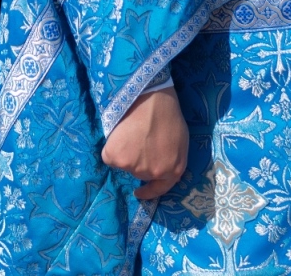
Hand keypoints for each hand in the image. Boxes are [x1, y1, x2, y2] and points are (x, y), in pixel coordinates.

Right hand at [102, 85, 188, 201]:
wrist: (151, 97)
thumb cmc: (168, 114)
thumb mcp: (181, 142)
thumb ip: (171, 160)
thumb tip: (159, 166)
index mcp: (173, 170)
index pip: (159, 189)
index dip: (148, 192)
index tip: (138, 192)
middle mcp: (154, 173)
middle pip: (139, 172)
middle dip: (138, 160)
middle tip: (138, 140)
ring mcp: (134, 167)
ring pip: (123, 163)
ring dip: (124, 152)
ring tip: (130, 133)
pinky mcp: (116, 158)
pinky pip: (109, 156)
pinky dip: (111, 147)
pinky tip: (119, 133)